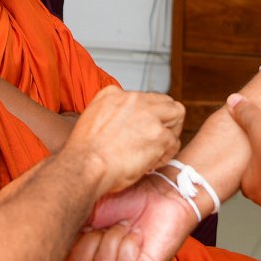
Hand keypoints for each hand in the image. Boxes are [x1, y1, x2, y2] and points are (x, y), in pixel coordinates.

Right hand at [65, 86, 183, 196]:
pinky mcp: (159, 134)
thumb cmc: (84, 154)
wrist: (84, 166)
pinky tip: (150, 164)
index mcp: (113, 94)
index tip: (141, 131)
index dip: (147, 116)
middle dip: (166, 120)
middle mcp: (133, 99)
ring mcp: (148, 115)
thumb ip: (111, 115)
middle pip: (165, 101)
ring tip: (157, 151)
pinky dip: (165, 155)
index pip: (144, 98)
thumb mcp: (91, 120)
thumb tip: (124, 126)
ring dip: (170, 134)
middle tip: (158, 140)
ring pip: (177, 114)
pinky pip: (173, 142)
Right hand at [67, 173, 196, 260]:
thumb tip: (46, 230)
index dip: (71, 235)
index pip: (60, 259)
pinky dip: (130, 243)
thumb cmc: (124, 193)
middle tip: (110, 222)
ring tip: (126, 226)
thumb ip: (65, 222)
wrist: (160, 188)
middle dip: (93, 235)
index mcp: (80, 254)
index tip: (88, 217)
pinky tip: (137, 234)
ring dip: (115, 237)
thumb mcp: (85, 205)